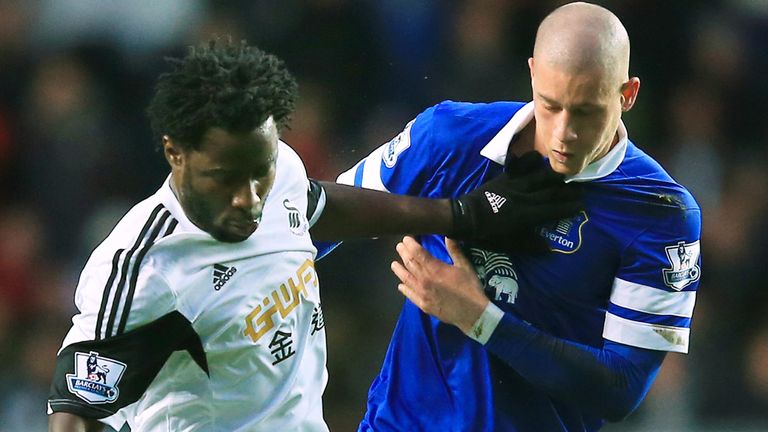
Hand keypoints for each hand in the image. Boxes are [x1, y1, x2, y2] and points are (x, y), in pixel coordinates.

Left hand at [391, 236, 487, 332]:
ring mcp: (422, 293)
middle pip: (410, 264)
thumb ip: (455, 251)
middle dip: (403, 254)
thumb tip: (448, 235)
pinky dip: (404, 289)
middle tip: (399, 247)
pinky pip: (410, 295)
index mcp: (435, 269)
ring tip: (393, 264)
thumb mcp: (465, 266)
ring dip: (399, 270)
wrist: (472, 313)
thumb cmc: (470, 288)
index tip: (406, 238)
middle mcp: (425, 280)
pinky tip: (400, 285)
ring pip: (406, 279)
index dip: (410, 244)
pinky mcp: (423, 305)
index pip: (418, 253)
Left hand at [451, 151, 581, 251]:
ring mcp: (513, 185)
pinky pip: (519, 167)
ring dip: (554, 175)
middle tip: (581, 190)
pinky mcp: (504, 178)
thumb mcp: (507, 244)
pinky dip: (529, 160)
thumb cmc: (485, 233)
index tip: (581, 205)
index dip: (568, 208)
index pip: (553, 210)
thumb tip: (548, 248)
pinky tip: (538, 157)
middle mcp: (523, 197)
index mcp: (526, 215)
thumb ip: (528, 244)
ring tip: (566, 174)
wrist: (464, 217)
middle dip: (567, 191)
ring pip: (539, 177)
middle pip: (550, 192)